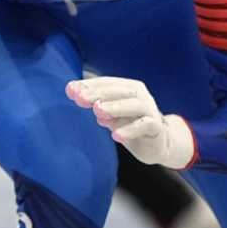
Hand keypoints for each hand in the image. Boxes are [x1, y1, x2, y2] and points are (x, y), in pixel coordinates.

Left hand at [67, 76, 195, 168]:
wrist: (156, 144)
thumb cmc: (129, 124)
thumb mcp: (110, 114)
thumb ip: (95, 104)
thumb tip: (75, 94)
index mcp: (128, 88)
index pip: (107, 83)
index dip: (89, 85)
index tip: (70, 90)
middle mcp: (141, 96)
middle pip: (120, 91)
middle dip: (98, 93)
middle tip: (80, 99)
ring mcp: (150, 111)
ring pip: (135, 105)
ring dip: (115, 107)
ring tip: (97, 112)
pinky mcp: (156, 128)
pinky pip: (145, 126)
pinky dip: (130, 130)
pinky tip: (115, 136)